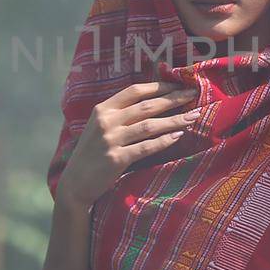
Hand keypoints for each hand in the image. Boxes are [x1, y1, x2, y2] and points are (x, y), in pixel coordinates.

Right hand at [56, 79, 199, 210]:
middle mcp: (106, 121)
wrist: (75, 183)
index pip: (135, 91)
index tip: (178, 85)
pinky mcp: (116, 159)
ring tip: (193, 116)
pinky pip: (146, 147)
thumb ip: (120, 115)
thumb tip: (153, 102)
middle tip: (194, 95)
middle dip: (173, 99)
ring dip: (175, 120)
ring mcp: (111, 140)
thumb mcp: (99, 127)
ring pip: (150, 125)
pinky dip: (164, 141)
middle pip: (146, 105)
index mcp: (103, 109)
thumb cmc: (92, 154)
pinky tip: (178, 136)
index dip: (159, 86)